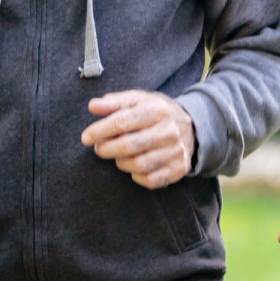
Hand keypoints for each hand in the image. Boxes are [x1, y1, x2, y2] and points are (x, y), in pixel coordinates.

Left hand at [80, 90, 195, 189]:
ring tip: (118, 155)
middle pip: (128, 146)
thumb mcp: (139, 100)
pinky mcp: (178, 169)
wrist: (193, 127)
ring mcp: (175, 152)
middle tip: (99, 148)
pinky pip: (150, 180)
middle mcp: (169, 131)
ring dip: (121, 162)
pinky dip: (136, 176)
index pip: (122, 122)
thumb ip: (114, 102)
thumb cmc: (157, 113)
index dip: (100, 131)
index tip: (86, 137)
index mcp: (157, 110)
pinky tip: (134, 166)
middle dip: (107, 149)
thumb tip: (92, 106)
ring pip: (138, 165)